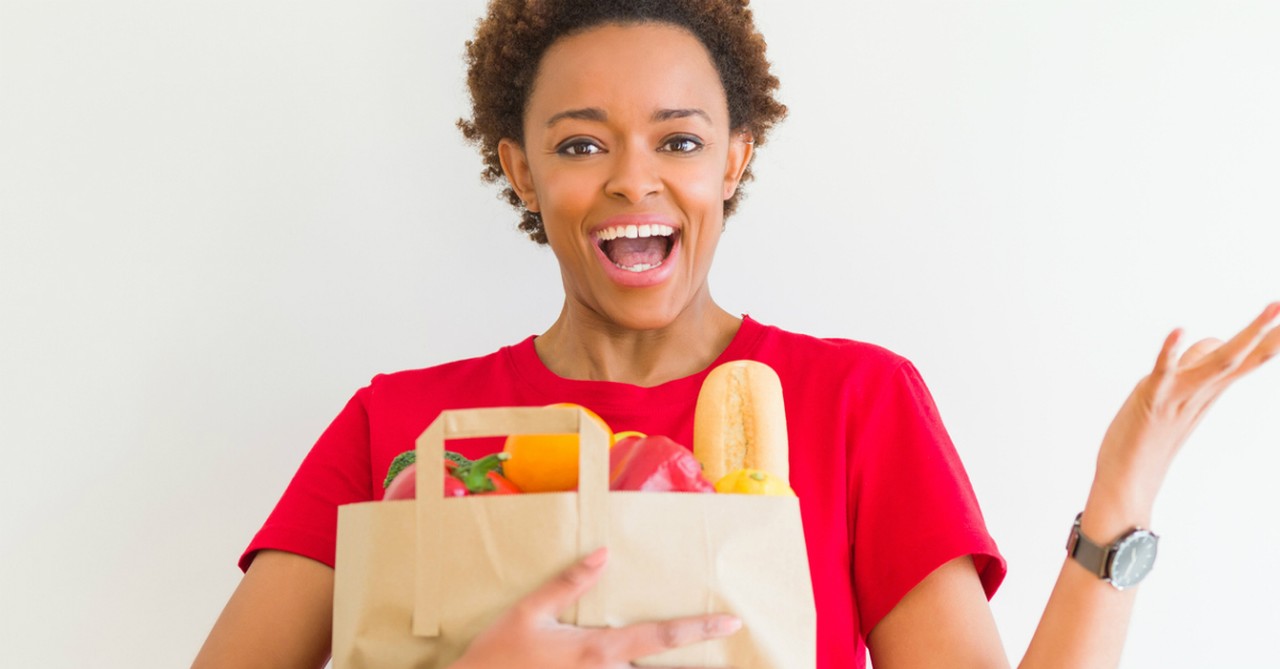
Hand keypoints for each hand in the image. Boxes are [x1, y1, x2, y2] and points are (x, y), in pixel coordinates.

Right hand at [450, 547, 741, 668]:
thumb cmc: (497, 654)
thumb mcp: (529, 611)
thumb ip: (569, 583)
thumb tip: (604, 553)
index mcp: (598, 650)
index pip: (660, 636)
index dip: (699, 629)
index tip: (731, 622)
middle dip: (695, 663)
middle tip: (727, 645)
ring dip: (662, 668)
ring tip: (702, 661)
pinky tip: (638, 666)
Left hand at [1088, 302, 1279, 527]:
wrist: (1128, 478)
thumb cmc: (1150, 434)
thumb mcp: (1180, 393)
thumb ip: (1197, 365)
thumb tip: (1215, 340)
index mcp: (1210, 392)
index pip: (1249, 361)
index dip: (1270, 340)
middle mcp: (1202, 393)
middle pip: (1243, 358)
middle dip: (1266, 332)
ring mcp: (1180, 395)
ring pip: (1219, 361)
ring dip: (1243, 335)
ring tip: (1270, 308)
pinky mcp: (1153, 397)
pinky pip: (1165, 369)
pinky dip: (1171, 349)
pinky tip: (1178, 331)